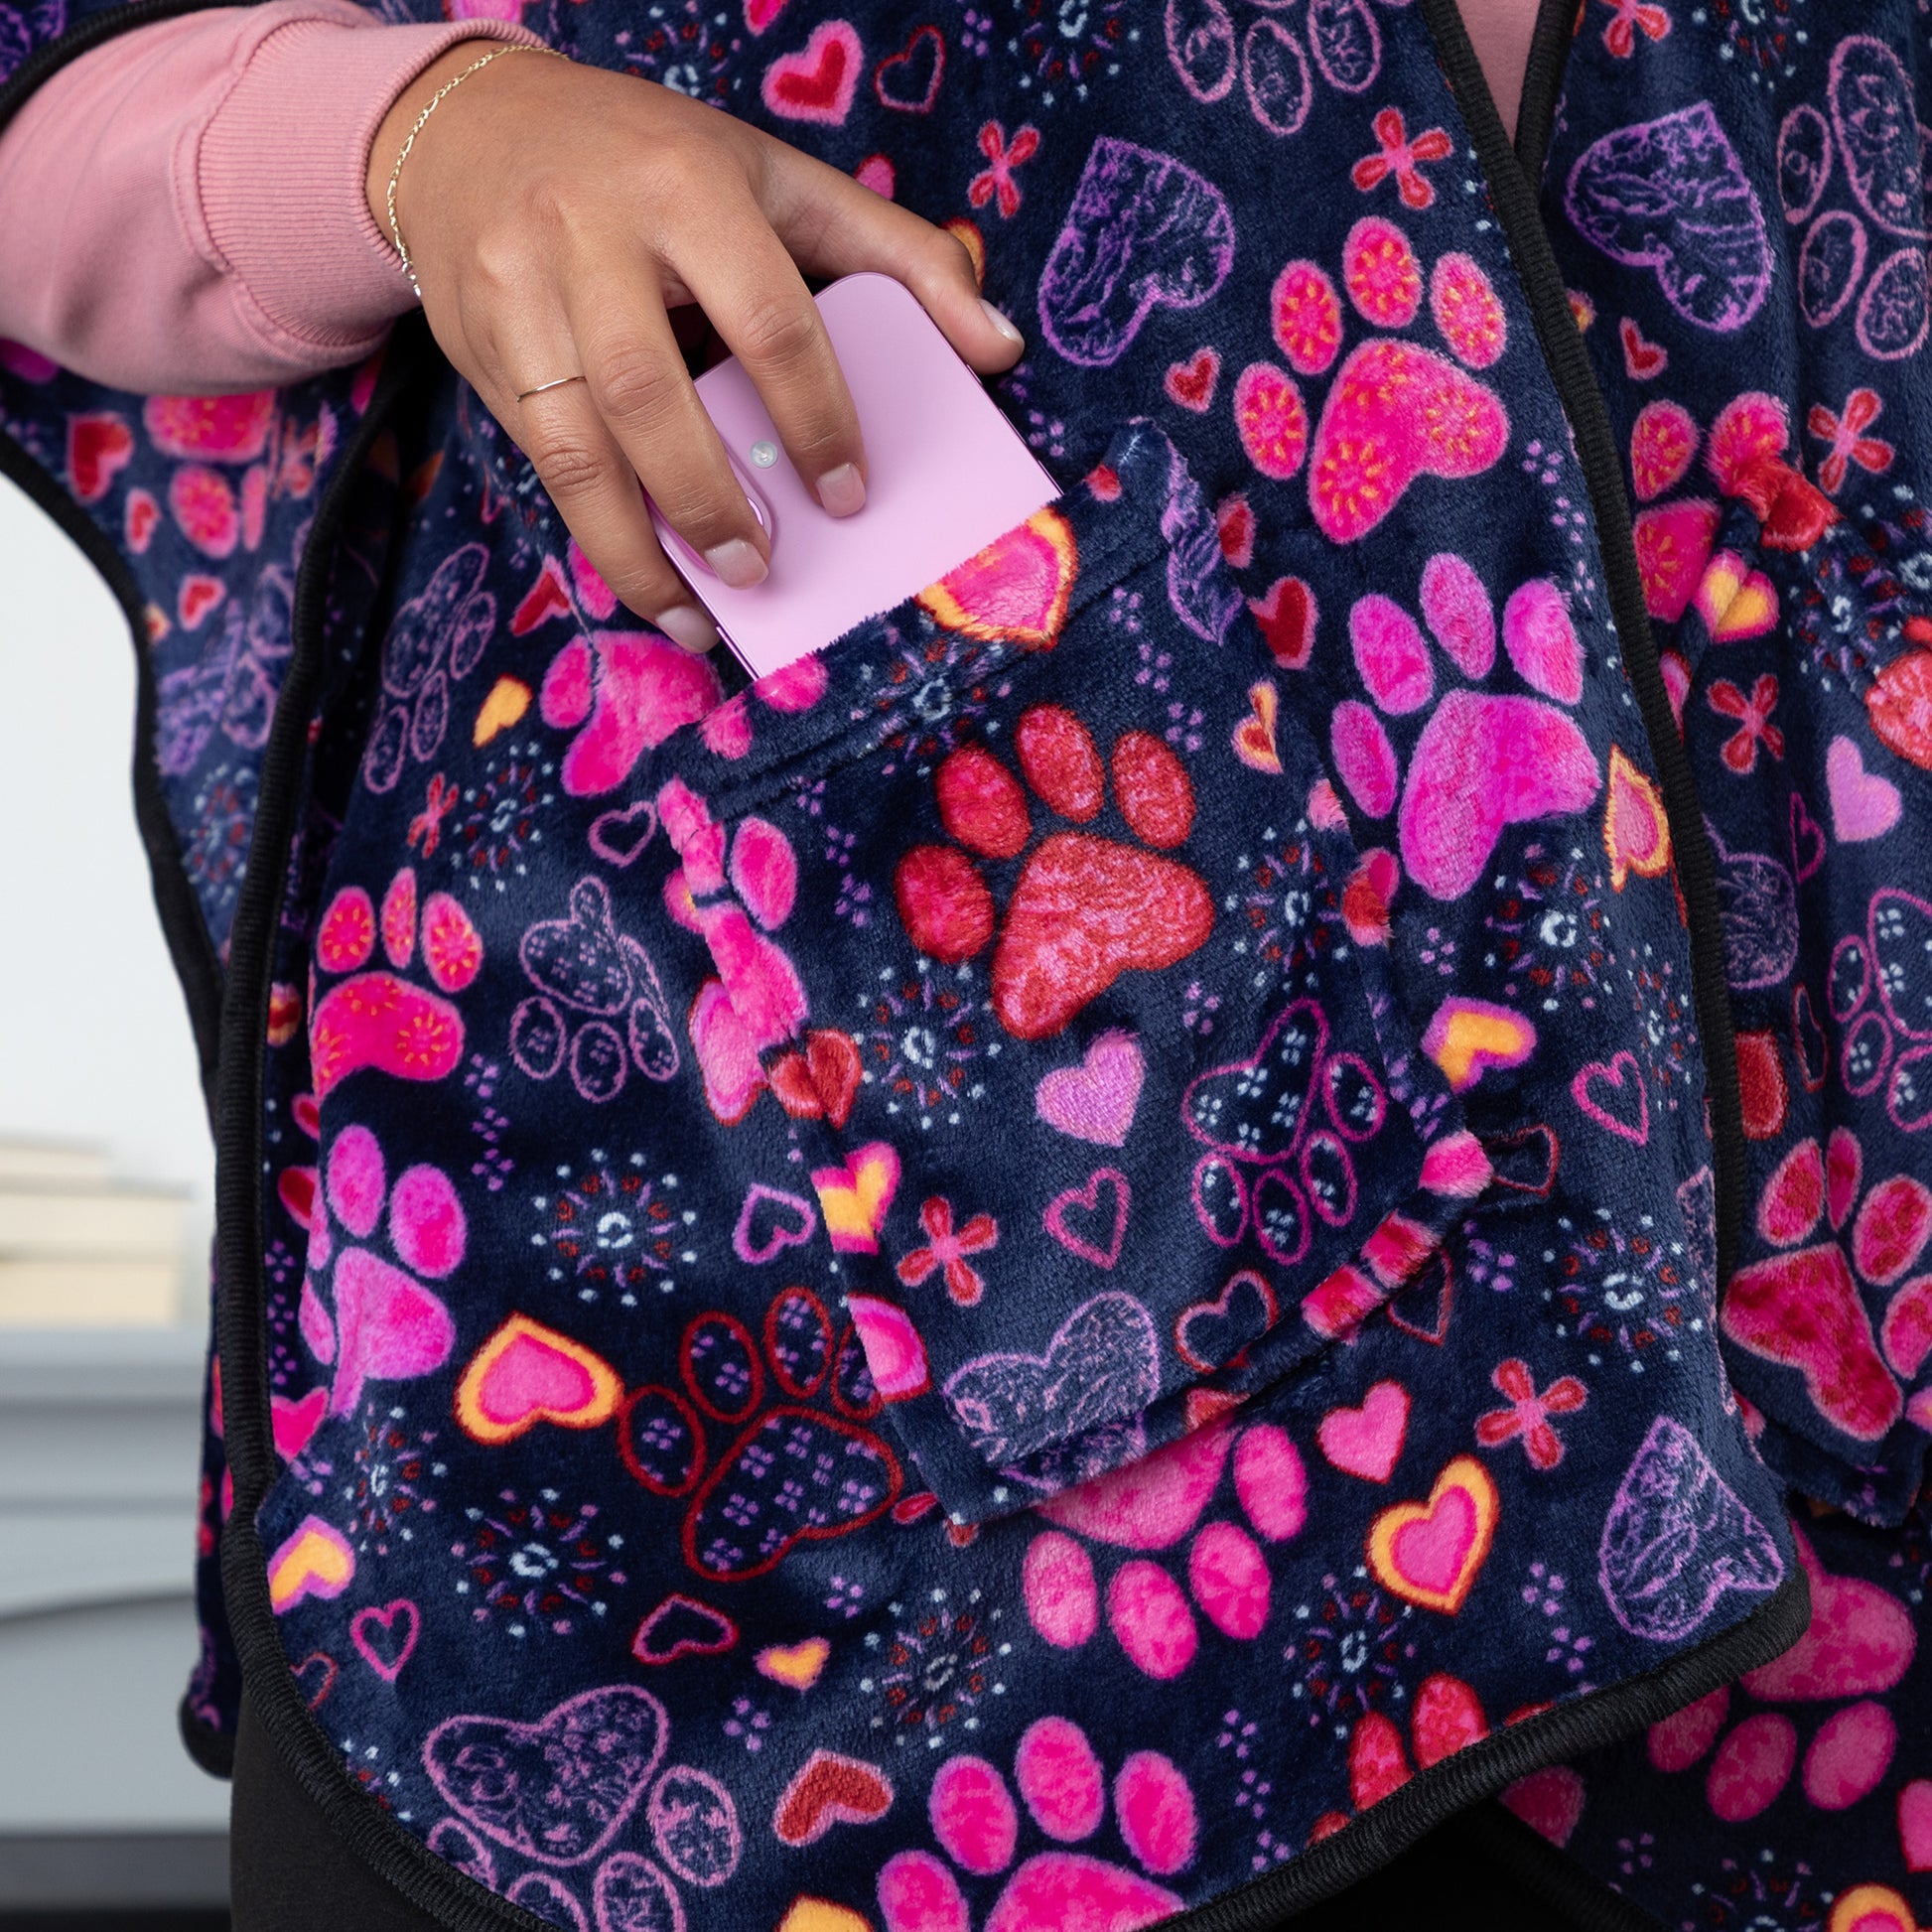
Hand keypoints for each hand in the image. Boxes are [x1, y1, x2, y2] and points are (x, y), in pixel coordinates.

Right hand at [367, 44, 1024, 650]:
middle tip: (761, 571)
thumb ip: (898, 256)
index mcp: (686, 186)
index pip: (766, 319)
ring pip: (573, 445)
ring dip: (638, 548)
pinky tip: (646, 581)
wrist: (475, 127)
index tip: (849, 497)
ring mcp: (518, 292)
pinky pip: (537, 460)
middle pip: (648, 393)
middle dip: (709, 500)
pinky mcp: (477, 345)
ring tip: (697, 613)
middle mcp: (589, 235)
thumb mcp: (779, 180)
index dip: (815, 419)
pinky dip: (595, 535)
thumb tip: (999, 350)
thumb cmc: (656, 163)